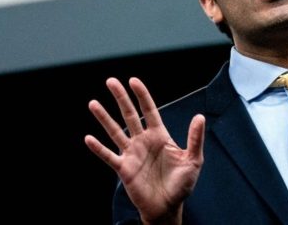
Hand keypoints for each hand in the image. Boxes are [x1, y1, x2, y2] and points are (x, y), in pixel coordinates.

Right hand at [85, 77, 204, 224]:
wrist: (168, 207)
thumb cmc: (181, 184)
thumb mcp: (193, 161)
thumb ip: (195, 139)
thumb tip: (199, 117)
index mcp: (159, 136)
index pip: (149, 110)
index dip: (142, 95)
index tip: (133, 80)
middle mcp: (143, 141)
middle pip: (129, 115)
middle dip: (120, 98)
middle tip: (110, 81)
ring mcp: (131, 154)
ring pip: (115, 131)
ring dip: (104, 118)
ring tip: (93, 103)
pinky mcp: (124, 168)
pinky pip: (108, 156)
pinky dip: (98, 148)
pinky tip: (88, 138)